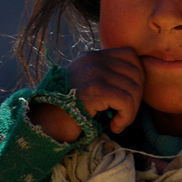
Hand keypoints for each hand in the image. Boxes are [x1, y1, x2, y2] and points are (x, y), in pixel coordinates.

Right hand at [28, 48, 143, 142]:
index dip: (137, 77)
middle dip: (136, 97)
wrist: (43, 124)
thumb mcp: (85, 85)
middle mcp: (93, 59)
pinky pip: (126, 101)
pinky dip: (126, 117)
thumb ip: (105, 77)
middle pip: (136, 72)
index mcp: (92, 56)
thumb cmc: (66, 111)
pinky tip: (114, 126)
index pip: (130, 55)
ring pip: (133, 88)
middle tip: (124, 115)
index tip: (128, 98)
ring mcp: (93, 72)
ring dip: (131, 111)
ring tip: (118, 122)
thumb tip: (138, 81)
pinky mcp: (95, 89)